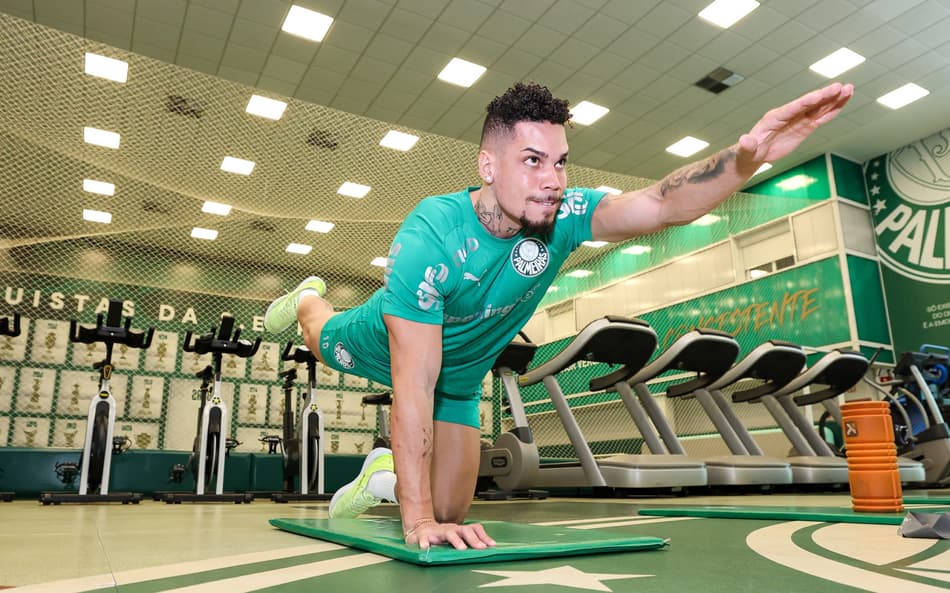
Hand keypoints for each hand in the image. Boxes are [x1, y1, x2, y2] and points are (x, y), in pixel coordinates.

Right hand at [404, 519, 495, 549]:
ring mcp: (437, 532)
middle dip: (474, 539)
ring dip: (456, 540)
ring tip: (462, 548)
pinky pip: (424, 539)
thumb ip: (468, 541)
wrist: (420, 530)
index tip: (492, 545)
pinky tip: (426, 548)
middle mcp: (450, 529)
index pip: (474, 529)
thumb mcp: (456, 537)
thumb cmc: (441, 536)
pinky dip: (425, 543)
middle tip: (480, 548)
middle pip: (464, 530)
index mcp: (459, 530)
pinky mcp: (423, 536)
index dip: (484, 536)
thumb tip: (486, 548)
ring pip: (449, 534)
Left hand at [737, 82, 853, 169]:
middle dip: (825, 96)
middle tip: (842, 87)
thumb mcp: (746, 150)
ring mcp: (798, 120)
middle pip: (810, 103)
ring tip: (850, 89)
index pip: (794, 107)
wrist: (752, 154)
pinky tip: (844, 103)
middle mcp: (788, 115)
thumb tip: (745, 140)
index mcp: (774, 117)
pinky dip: (832, 111)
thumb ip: (747, 145)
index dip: (809, 101)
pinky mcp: (804, 127)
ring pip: (818, 108)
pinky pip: (821, 118)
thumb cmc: (747, 151)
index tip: (822, 94)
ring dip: (834, 99)